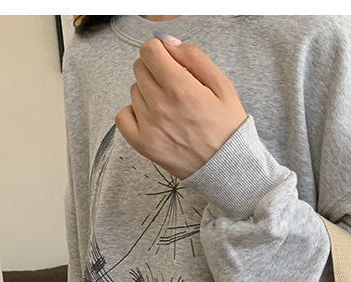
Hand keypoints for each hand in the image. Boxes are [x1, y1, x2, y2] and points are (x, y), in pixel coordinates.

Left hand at [116, 38, 246, 178]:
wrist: (227, 168)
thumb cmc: (227, 128)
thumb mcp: (223, 86)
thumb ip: (195, 57)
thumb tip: (168, 43)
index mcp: (181, 88)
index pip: (149, 50)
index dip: (160, 50)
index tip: (168, 60)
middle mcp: (161, 106)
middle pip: (140, 68)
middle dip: (156, 71)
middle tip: (174, 87)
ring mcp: (149, 127)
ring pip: (134, 91)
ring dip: (148, 93)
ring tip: (170, 109)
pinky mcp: (143, 144)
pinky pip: (122, 116)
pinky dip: (133, 113)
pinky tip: (152, 118)